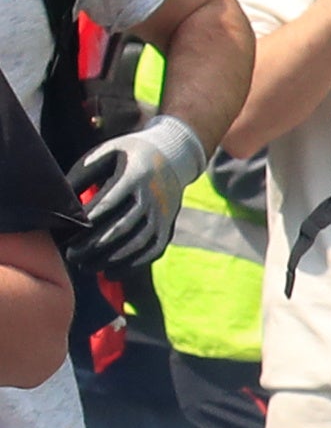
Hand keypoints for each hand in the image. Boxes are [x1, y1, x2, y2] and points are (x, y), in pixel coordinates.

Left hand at [65, 115, 202, 272]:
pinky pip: (151, 251)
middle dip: (95, 245)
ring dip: (111, 259)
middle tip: (71, 256)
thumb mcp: (105, 153)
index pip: (109, 203)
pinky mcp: (167, 228)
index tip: (66, 233)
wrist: (173, 157)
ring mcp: (163, 215)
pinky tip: (110, 273)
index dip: (88, 221)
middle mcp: (153, 198)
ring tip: (86, 267)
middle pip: (122, 227)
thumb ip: (83, 174)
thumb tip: (61, 202)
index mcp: (136, 176)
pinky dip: (132, 265)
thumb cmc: (127, 155)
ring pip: (138, 243)